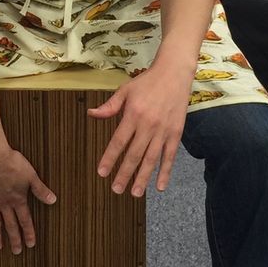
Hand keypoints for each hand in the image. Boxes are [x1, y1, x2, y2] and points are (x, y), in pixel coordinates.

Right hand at [0, 148, 55, 254]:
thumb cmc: (13, 163)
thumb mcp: (31, 175)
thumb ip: (40, 190)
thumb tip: (53, 200)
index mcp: (18, 200)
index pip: (25, 220)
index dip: (28, 233)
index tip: (30, 245)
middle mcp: (4, 205)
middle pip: (10, 225)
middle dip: (14, 239)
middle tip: (16, 252)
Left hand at [90, 66, 189, 196]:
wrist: (174, 73)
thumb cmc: (148, 82)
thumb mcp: (125, 90)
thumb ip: (110, 106)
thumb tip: (91, 114)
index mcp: (133, 114)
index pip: (118, 141)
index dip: (109, 158)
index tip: (102, 172)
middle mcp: (148, 125)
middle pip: (134, 154)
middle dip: (124, 174)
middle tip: (116, 189)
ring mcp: (163, 130)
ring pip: (152, 159)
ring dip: (143, 178)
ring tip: (135, 193)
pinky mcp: (176, 133)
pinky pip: (170, 156)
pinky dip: (165, 172)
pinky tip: (159, 186)